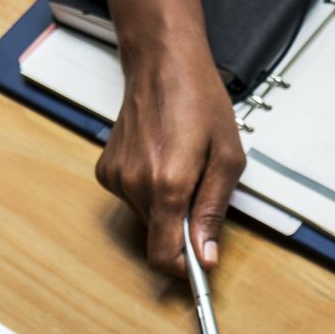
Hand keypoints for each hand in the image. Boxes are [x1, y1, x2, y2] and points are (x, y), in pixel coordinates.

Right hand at [91, 0, 245, 275]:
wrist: (162, 62)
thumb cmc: (199, 100)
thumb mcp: (227, 157)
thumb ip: (214, 211)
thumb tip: (206, 255)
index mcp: (167, 184)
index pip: (163, 256)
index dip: (183, 270)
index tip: (198, 268)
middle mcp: (135, 185)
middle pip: (158, 237)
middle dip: (182, 227)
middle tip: (202, 190)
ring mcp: (116, 178)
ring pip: (146, 219)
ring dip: (168, 206)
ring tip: (183, 166)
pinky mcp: (107, 170)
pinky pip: (133, 199)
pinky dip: (151, 191)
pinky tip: (162, 158)